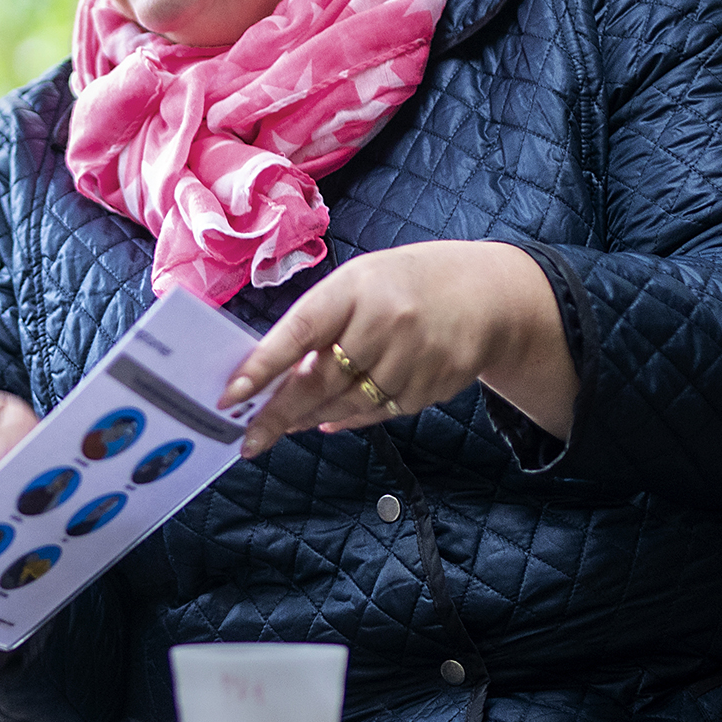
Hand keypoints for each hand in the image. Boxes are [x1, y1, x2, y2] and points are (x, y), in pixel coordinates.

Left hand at [221, 240, 576, 456]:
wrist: (490, 295)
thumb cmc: (404, 285)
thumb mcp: (359, 284)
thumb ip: (320, 323)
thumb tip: (273, 376)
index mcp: (356, 288)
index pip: (300, 330)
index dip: (262, 366)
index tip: (231, 396)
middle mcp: (386, 322)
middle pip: (320, 380)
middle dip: (277, 413)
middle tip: (248, 437)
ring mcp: (413, 358)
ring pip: (347, 405)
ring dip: (309, 419)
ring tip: (283, 426)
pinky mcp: (431, 386)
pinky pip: (378, 414)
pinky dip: (348, 420)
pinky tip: (329, 419)